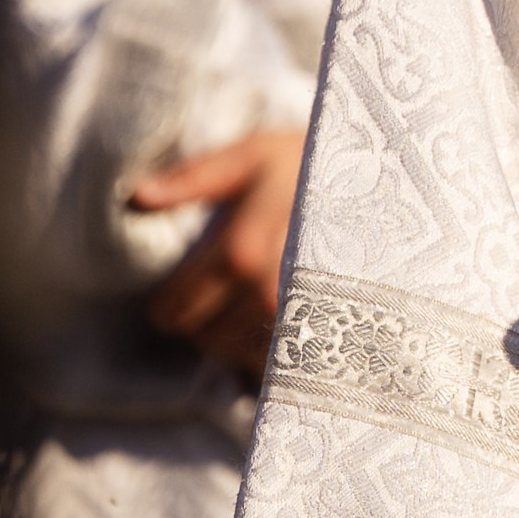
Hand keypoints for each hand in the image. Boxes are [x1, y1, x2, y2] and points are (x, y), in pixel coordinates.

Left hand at [131, 127, 306, 381]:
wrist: (381, 187)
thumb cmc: (308, 166)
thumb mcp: (252, 156)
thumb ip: (192, 178)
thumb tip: (137, 195)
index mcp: (241, 254)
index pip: (173, 310)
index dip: (170, 298)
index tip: (185, 278)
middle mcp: (266, 297)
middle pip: (200, 335)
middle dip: (199, 313)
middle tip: (219, 282)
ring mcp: (296, 323)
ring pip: (230, 352)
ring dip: (227, 330)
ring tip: (245, 293)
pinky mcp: (318, 338)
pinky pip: (265, 362)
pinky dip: (258, 344)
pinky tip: (270, 312)